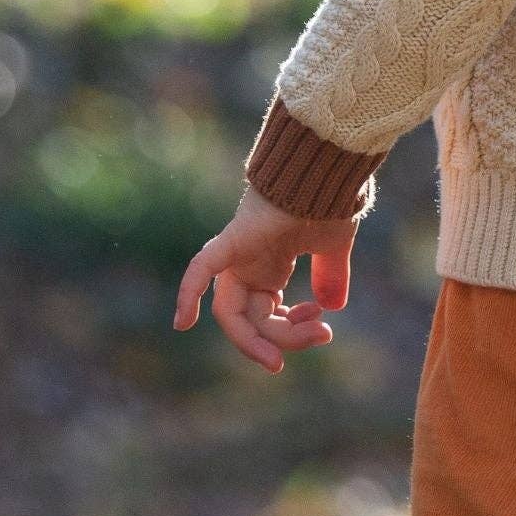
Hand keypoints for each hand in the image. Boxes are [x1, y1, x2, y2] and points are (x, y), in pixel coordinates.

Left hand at [173, 184, 358, 373]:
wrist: (325, 169)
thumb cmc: (328, 201)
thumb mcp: (333, 247)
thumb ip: (330, 275)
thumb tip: (333, 307)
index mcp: (269, 267)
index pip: (266, 315)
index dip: (291, 330)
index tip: (324, 326)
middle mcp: (248, 266)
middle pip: (251, 320)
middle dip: (284, 337)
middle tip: (321, 336)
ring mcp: (237, 256)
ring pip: (233, 312)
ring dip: (258, 337)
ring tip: (295, 346)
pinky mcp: (231, 241)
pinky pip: (201, 269)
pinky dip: (188, 294)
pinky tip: (182, 324)